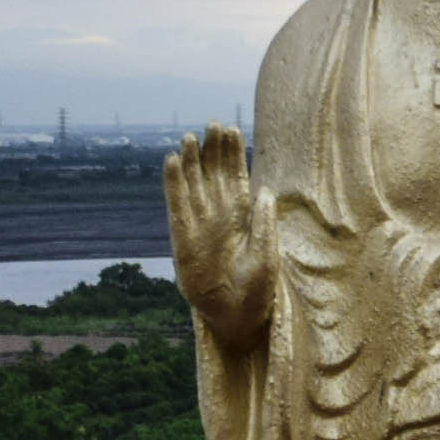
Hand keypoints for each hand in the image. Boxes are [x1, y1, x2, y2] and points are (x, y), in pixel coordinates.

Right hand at [165, 125, 268, 350]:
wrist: (234, 315)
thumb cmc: (256, 288)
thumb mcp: (267, 254)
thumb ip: (264, 223)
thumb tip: (265, 190)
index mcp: (243, 216)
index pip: (237, 176)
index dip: (233, 153)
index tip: (233, 129)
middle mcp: (220, 214)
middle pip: (214, 173)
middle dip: (214, 150)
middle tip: (214, 124)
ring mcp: (200, 224)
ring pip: (194, 184)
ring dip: (192, 161)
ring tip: (191, 137)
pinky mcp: (182, 237)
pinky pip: (176, 204)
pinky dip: (174, 183)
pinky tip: (173, 161)